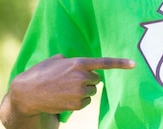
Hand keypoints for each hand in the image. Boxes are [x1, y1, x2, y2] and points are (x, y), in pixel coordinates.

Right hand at [9, 54, 134, 115]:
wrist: (28, 94)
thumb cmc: (41, 73)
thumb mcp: (55, 60)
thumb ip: (71, 59)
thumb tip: (77, 63)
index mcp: (78, 62)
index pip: (104, 62)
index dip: (120, 63)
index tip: (134, 64)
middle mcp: (82, 76)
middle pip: (97, 79)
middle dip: (88, 80)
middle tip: (71, 81)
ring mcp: (80, 91)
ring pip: (92, 91)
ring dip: (83, 91)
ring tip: (65, 90)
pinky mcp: (77, 104)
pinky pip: (86, 101)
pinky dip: (79, 101)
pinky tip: (65, 98)